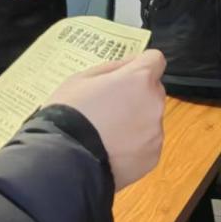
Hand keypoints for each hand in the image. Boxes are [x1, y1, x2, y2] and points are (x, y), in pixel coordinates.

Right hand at [47, 49, 166, 189]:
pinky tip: (111, 150)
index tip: (126, 75)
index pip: (154, 59)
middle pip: (153, 91)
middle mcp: (154, 103)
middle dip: (137, 95)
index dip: (140, 65)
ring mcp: (155, 132)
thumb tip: (129, 65)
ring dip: (136, 121)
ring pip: (150, 119)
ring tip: (107, 134)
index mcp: (139, 79)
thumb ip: (112, 68)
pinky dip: (134, 145)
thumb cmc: (69, 115)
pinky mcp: (152, 157)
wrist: (65, 162)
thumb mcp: (81, 79)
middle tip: (109, 107)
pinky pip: (147, 143)